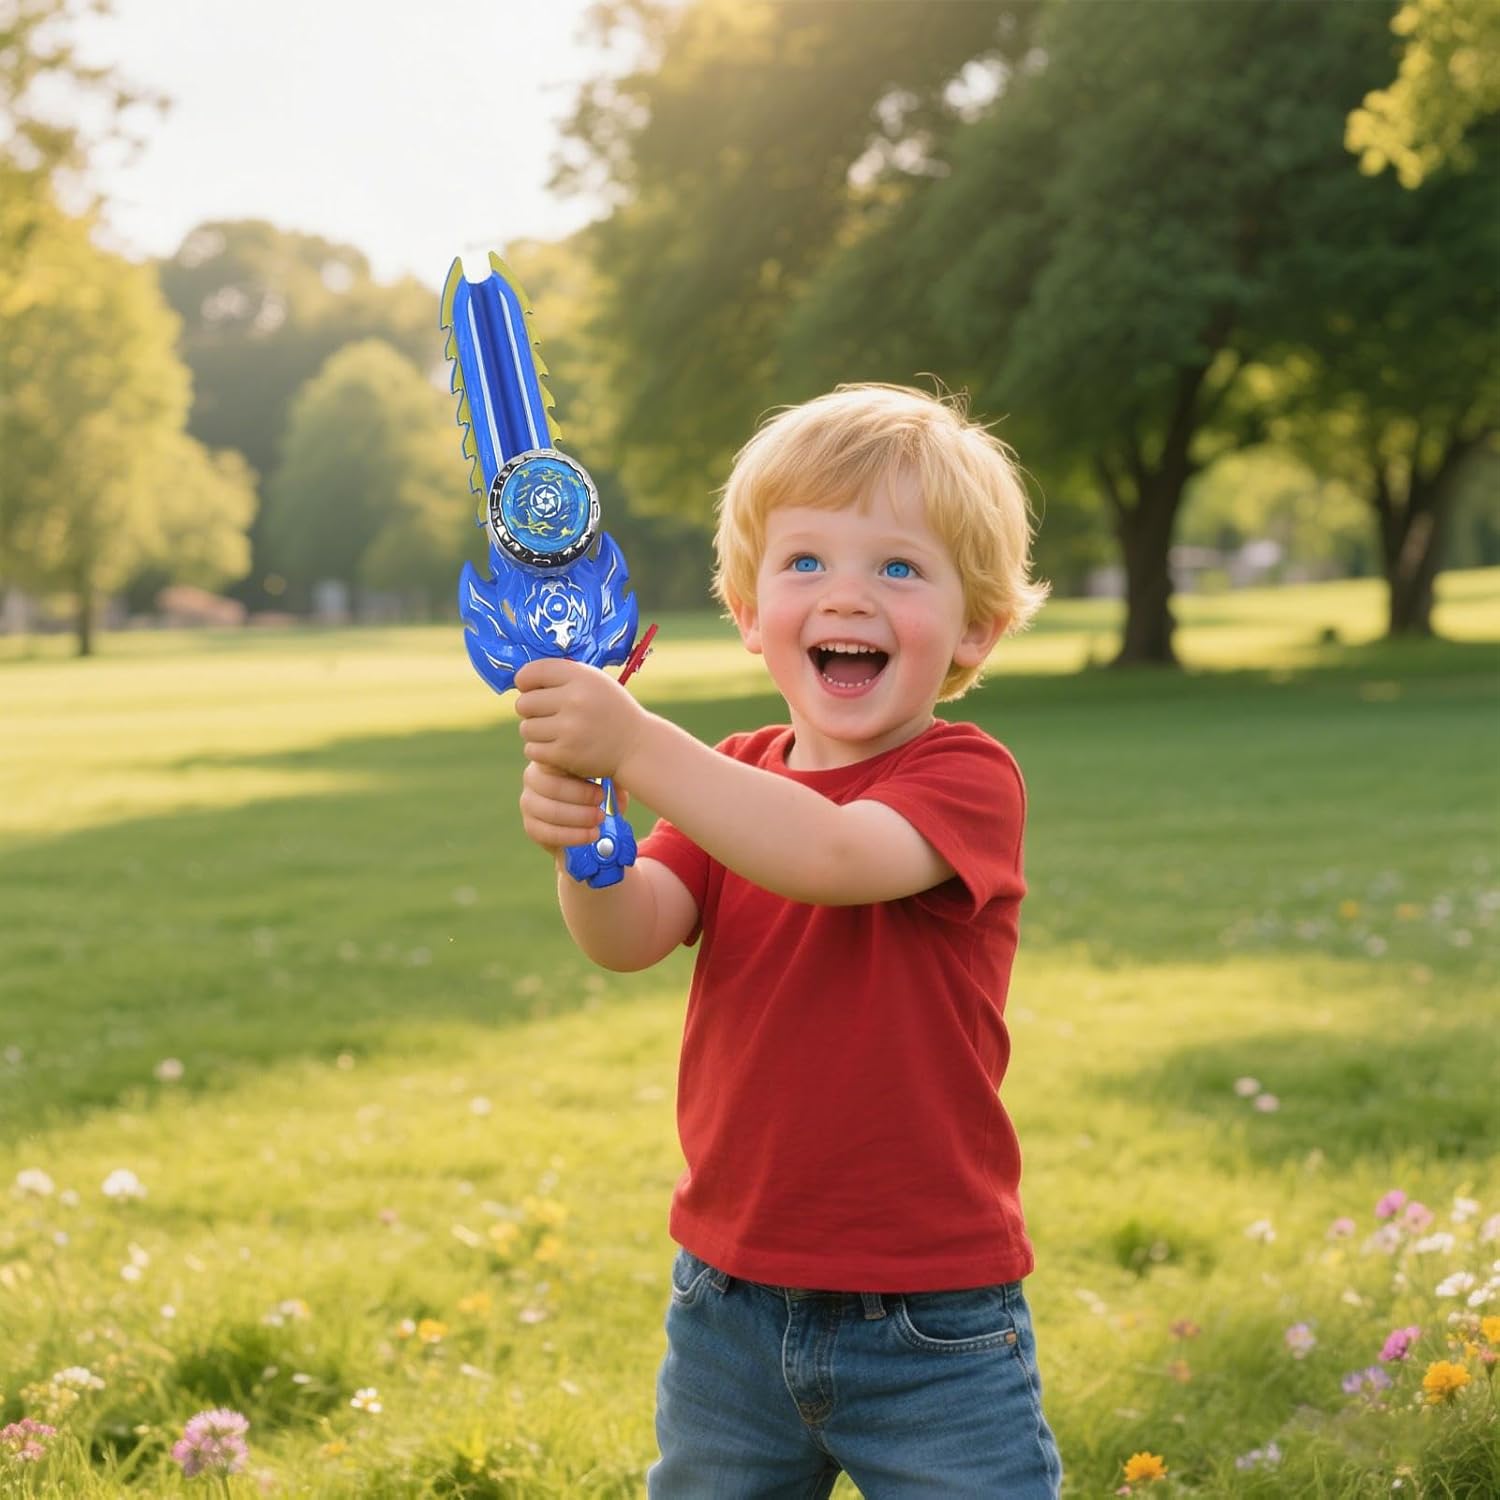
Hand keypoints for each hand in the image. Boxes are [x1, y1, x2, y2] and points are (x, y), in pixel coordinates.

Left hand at [514, 657, 646, 780]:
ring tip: (555, 733)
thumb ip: (562, 676)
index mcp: (581, 677)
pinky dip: (540, 751)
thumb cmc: (610, 710)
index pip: (532, 672)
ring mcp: (570, 728)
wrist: (637, 745)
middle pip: (524, 703)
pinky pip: (532, 750)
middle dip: (531, 710)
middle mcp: (575, 700)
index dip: (525, 681)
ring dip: (536, 732)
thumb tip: (520, 680)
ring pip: (526, 728)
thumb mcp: (594, 682)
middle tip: (548, 715)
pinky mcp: (566, 754)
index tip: (530, 689)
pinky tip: (556, 748)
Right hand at [518, 759, 617, 855]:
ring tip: (598, 820)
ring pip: (548, 810)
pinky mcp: (530, 825)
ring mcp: (528, 802)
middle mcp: (533, 778)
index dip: (578, 778)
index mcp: (550, 759)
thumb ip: (611, 780)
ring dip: (577, 817)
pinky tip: (590, 835)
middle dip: (579, 797)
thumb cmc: (596, 791)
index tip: (601, 791)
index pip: (554, 760)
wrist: (584, 820)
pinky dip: (571, 836)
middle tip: (601, 805)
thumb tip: (617, 798)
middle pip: (550, 786)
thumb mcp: (606, 779)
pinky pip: (545, 832)